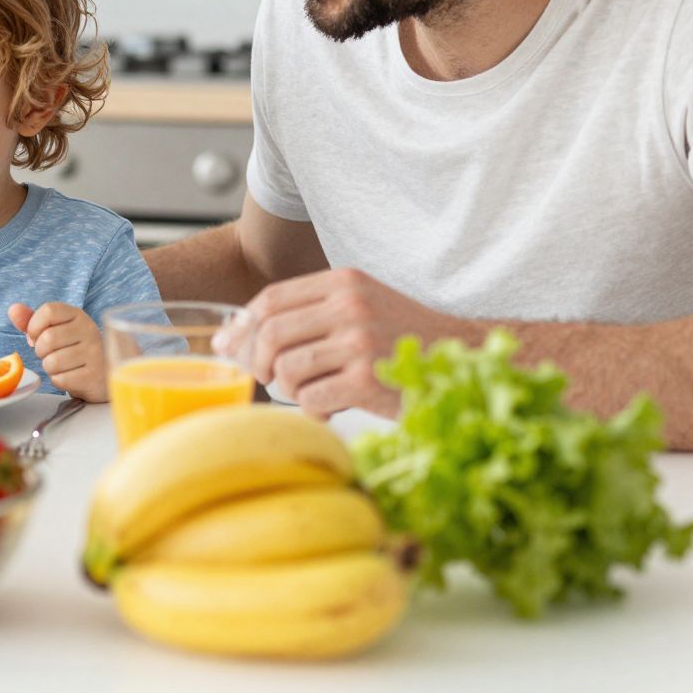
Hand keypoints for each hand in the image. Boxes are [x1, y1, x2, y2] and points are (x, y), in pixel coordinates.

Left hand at [9, 302, 107, 402]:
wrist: (102, 372)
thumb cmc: (72, 348)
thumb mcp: (55, 329)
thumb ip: (32, 320)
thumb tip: (13, 309)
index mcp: (77, 315)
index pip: (48, 311)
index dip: (34, 326)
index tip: (36, 336)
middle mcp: (89, 330)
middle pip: (47, 338)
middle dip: (41, 351)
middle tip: (51, 354)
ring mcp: (94, 353)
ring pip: (52, 362)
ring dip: (50, 368)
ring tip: (62, 365)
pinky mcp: (94, 376)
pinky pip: (61, 380)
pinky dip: (59, 380)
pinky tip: (71, 376)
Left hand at [220, 268, 471, 419]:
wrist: (465, 363)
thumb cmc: (405, 341)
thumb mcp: (362, 307)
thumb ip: (312, 313)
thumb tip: (239, 336)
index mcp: (344, 281)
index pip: (271, 298)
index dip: (242, 325)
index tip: (226, 346)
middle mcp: (349, 305)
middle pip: (270, 333)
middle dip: (257, 362)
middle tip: (266, 378)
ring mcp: (358, 341)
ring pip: (286, 369)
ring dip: (289, 389)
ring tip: (312, 392)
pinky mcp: (367, 380)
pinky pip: (310, 399)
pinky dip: (313, 410)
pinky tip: (332, 408)